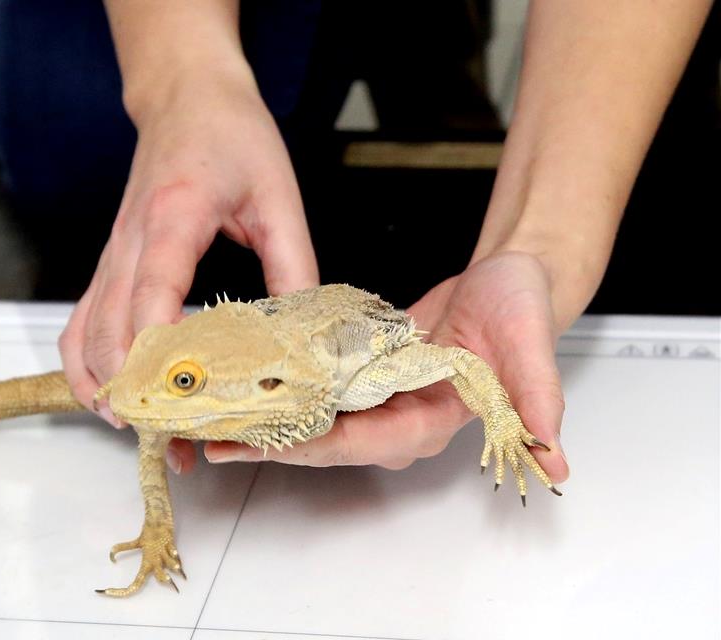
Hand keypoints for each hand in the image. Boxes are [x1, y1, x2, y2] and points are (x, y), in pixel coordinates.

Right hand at [59, 73, 318, 473]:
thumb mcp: (279, 196)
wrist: (185, 97)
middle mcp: (130, 240)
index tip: (179, 396)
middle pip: (112, 329)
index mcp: (174, 216)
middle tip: (172, 436)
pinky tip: (108, 393)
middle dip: (137, 390)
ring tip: (140, 428)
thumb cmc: (231, 135)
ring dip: (105, 386)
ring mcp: (111, 254)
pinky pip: (80, 321)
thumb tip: (303, 335)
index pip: (153, 292)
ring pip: (85, 333)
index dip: (159, 350)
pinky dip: (85, 364)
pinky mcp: (109, 263)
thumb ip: (293, 266)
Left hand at [205, 252, 569, 484]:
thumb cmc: (522, 310)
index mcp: (431, 424)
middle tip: (213, 436)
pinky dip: (286, 389)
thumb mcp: (532, 348)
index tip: (259, 444)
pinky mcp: (367, 380)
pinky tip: (251, 382)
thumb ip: (537, 403)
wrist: (512, 281)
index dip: (307, 446)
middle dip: (270, 441)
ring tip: (216, 415)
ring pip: (314, 420)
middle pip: (323, 441)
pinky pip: (320, 391)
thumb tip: (554, 460)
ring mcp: (381, 403)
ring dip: (268, 420)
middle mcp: (400, 422)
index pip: (360, 444)